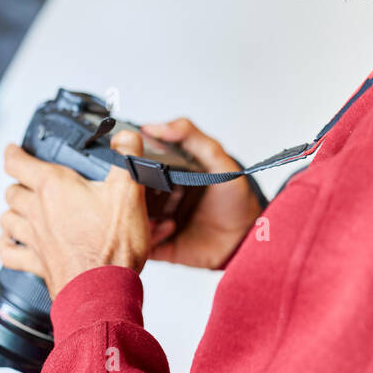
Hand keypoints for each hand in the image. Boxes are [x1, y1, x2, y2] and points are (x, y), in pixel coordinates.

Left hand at [0, 129, 149, 296]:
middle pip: (12, 190)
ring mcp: (33, 239)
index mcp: (54, 187)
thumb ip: (127, 158)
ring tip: (23, 207)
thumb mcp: (129, 191)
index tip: (15, 149)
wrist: (103, 290)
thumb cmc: (113, 244)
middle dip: (20, 182)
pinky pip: (8, 251)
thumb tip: (126, 137)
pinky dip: (6, 244)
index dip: (14, 152)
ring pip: (7, 218)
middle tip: (31, 180)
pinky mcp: (35, 263)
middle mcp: (37, 210)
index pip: (17, 162)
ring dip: (13, 210)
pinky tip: (11, 241)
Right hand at [141, 118, 262, 269]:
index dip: (128, 162)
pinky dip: (149, 236)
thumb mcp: (217, 160)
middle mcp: (160, 197)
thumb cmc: (236, 198)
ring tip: (154, 209)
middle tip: (136, 187)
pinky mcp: (162, 245)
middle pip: (130, 192)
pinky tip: (169, 227)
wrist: (247, 237)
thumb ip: (191, 136)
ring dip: (137, 214)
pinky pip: (143, 243)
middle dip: (129, 190)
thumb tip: (154, 127)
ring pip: (132, 218)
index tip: (124, 159)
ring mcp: (159, 222)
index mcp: (168, 174)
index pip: (136, 165)